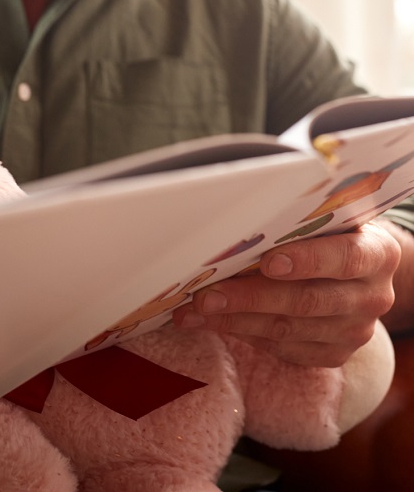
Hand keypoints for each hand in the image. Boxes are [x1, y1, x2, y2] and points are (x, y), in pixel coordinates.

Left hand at [172, 219, 400, 366]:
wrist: (356, 268)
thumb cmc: (326, 232)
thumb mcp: (325, 219)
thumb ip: (297, 221)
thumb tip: (237, 216)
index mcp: (377, 253)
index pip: (345, 258)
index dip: (307, 261)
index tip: (267, 261)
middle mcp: (372, 296)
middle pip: (306, 301)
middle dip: (249, 298)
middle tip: (205, 296)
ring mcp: (354, 331)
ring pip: (287, 330)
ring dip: (234, 320)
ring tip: (193, 312)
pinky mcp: (333, 354)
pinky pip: (283, 349)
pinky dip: (243, 334)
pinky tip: (212, 323)